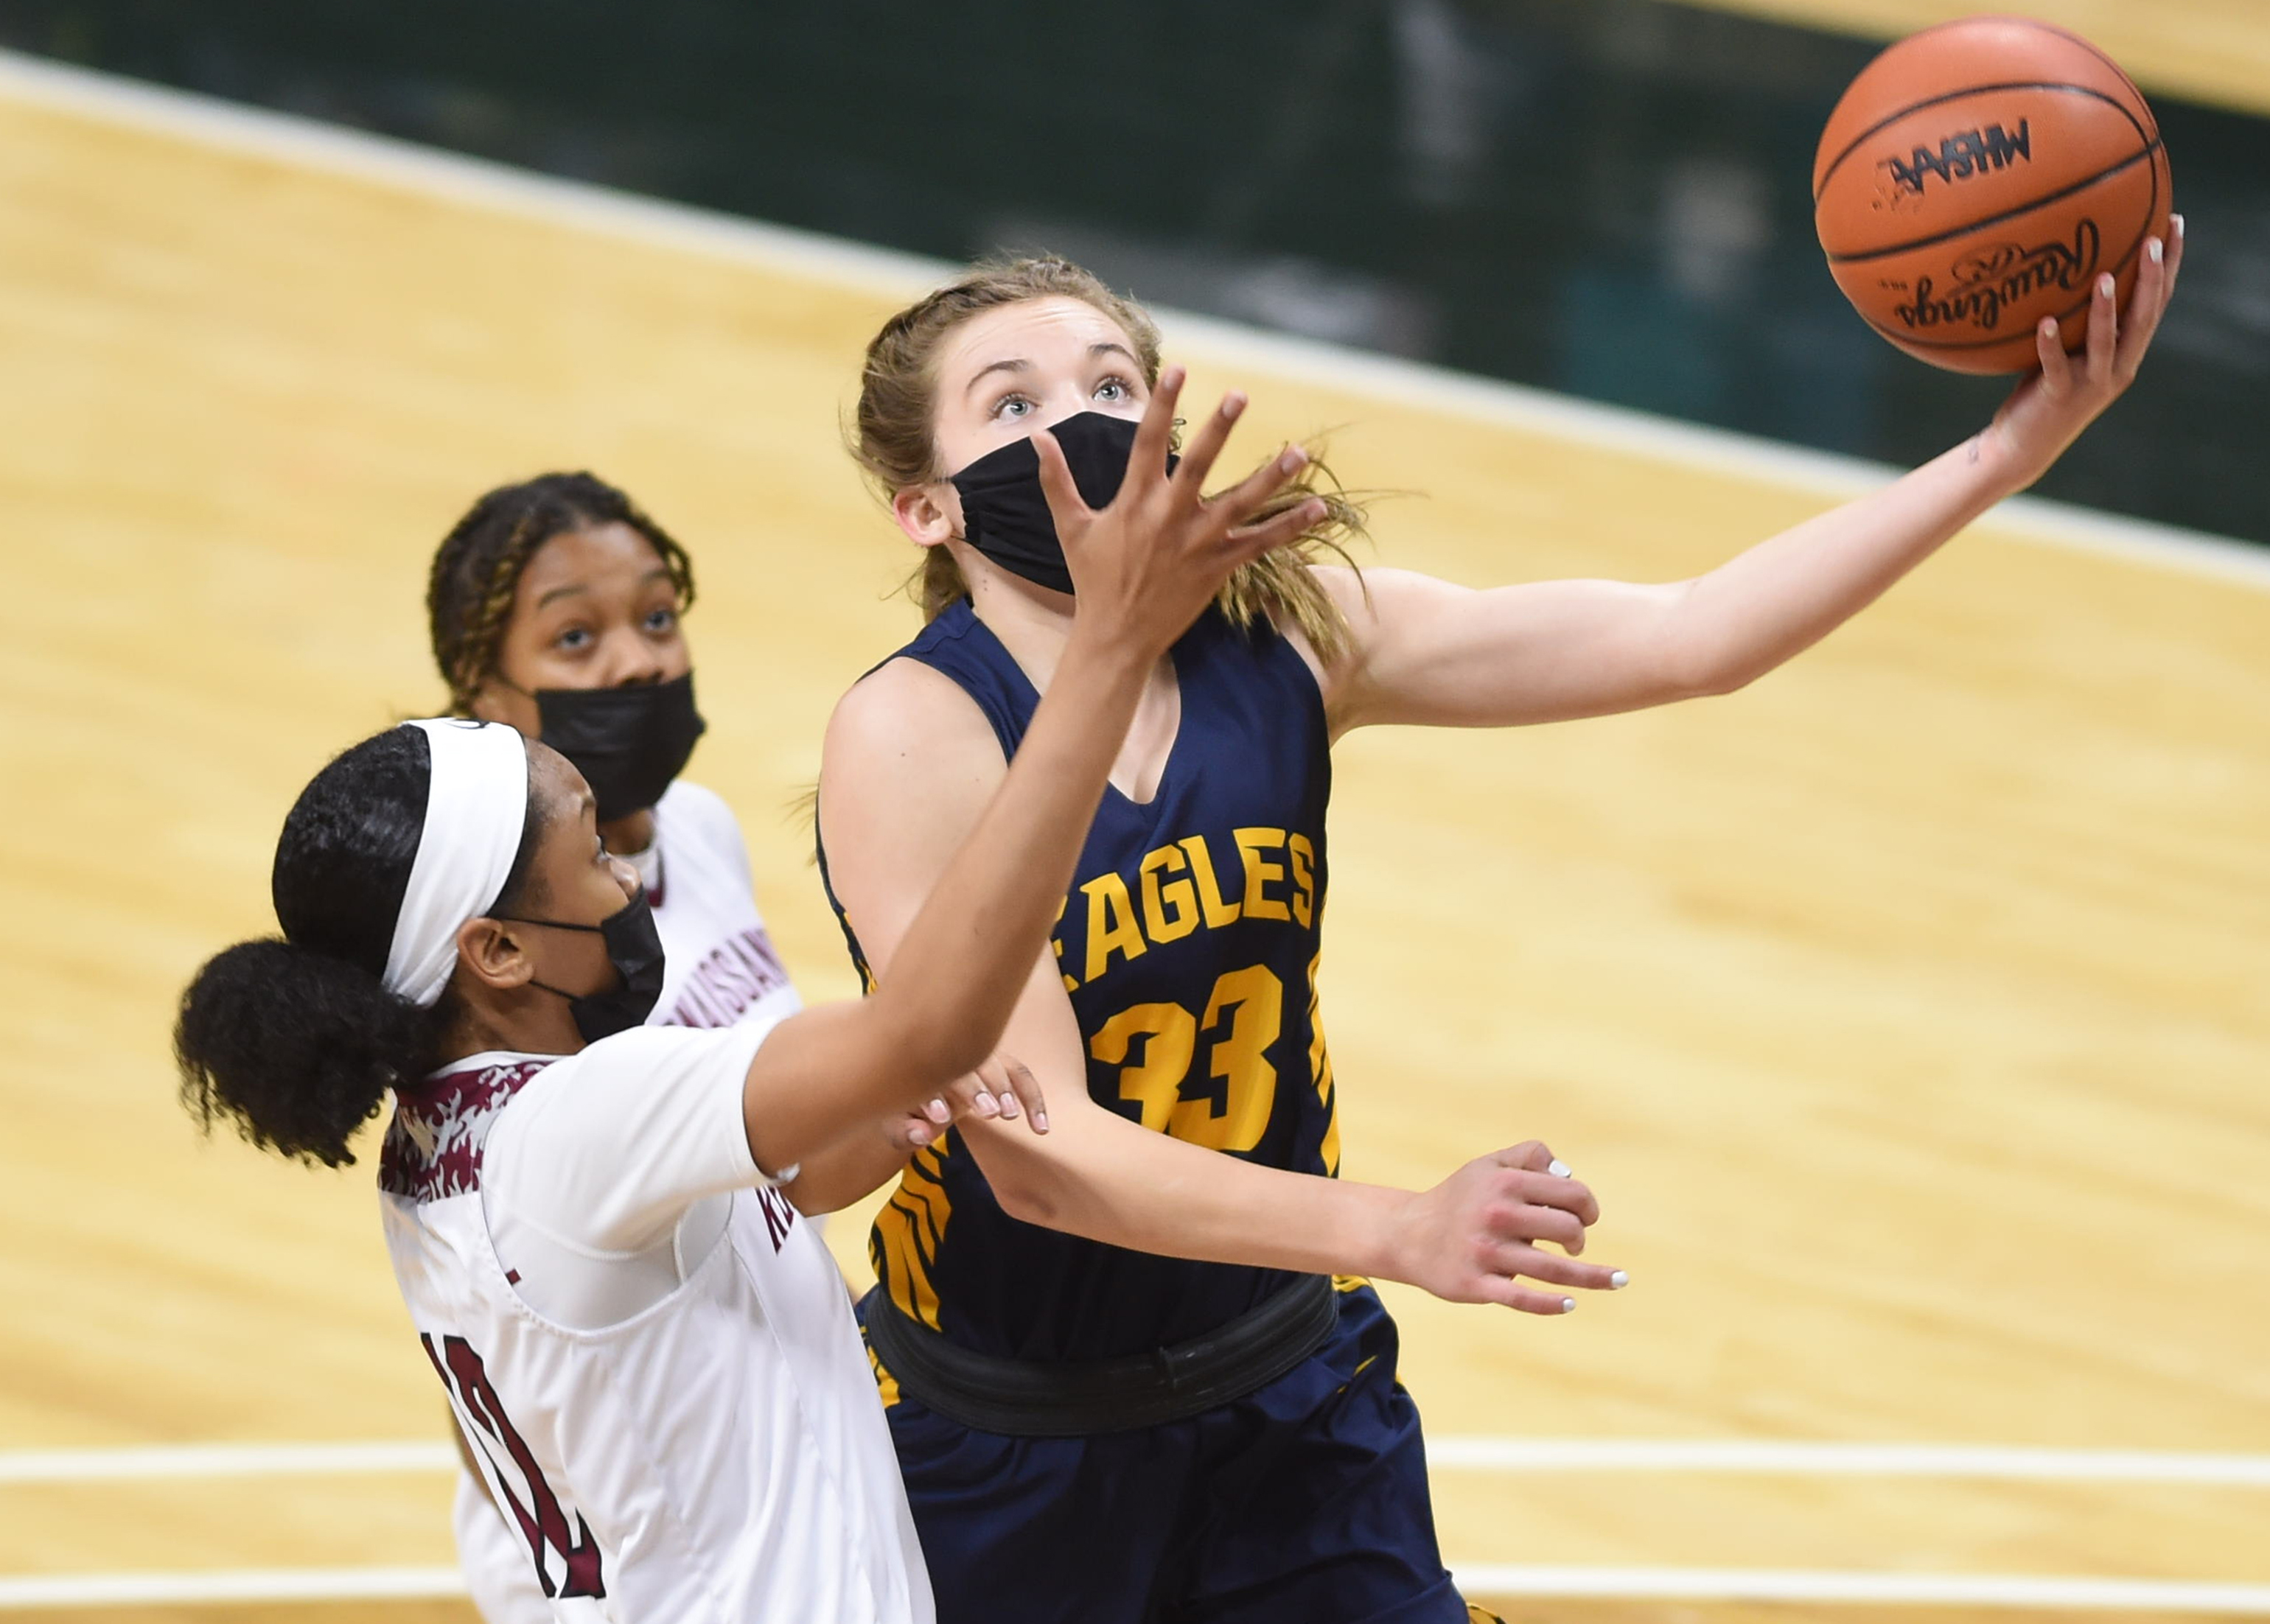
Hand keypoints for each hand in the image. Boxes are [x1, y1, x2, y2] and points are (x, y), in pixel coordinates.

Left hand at [887, 1053, 1048, 1151]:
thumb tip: (924, 1135)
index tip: (941, 1119)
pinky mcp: (998, 1065)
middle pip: (966, 1063)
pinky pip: (1021, 1075)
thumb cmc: (902, 1102)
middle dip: (978, 1086)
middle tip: (989, 1112)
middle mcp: (951, 1053)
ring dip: (1007, 1087)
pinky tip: (1040, 1128)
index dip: (934, 1096)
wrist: (914, 1078)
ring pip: (998, 1064)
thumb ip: (904, 1131)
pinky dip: (1032, 1098)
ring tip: (1010, 1115)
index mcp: (919, 1062)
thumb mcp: (893, 1121)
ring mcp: (977, 1056)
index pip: (926, 1074)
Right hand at [1035, 366, 1327, 657]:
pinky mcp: (1219, 568)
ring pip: (1241, 505)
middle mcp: (1169, 518)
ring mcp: (1198, 544)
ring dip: (1271, 478)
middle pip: (1198, 465)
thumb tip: (1036, 437)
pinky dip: (1290, 527)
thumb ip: (1056, 480)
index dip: (1163, 404)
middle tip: (1239, 395)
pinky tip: (1318, 508)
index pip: (1147, 442)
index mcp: (1134, 503)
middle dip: (1219, 429)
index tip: (1178, 369)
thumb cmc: (1093, 580)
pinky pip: (1261, 544)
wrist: (1116, 636)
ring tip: (1299, 452)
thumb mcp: (1071, 528)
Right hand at [1377, 1141, 1625, 1315]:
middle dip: (1580, 1238)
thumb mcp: (1488, 1165)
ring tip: (1617, 1281)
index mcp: (1504, 1183)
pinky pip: (1522, 1299)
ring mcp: (1487, 1253)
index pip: (1570, 1193)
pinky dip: (1551, 1304)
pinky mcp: (1477, 1284)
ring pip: (1552, 1269)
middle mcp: (1497, 1215)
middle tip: (1573, 1243)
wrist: (1408, 1235)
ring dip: (1591, 1277)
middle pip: (1567, 1229)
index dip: (1588, 1206)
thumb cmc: (1459, 1199)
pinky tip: (1570, 1304)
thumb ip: (1529, 1157)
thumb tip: (1568, 1175)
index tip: (1586, 1216)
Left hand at [1984, 216, 2183, 490]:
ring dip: (2107, 310)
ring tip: (2105, 277)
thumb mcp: (2067, 349)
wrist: (2022, 445)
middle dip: (2151, 279)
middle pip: (2143, 318)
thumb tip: (2066, 266)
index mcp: (2127, 353)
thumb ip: (2076, 317)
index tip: (2174, 224)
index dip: (2169, 265)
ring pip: (2105, 343)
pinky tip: (2045, 322)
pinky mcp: (2059, 397)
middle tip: (2154, 240)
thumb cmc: (2042, 389)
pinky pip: (2055, 367)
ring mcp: (2090, 384)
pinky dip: (2051, 345)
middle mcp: (2118, 367)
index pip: (2156, 303)